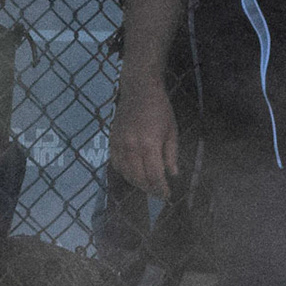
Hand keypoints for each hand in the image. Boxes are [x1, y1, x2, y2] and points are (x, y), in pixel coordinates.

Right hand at [111, 78, 179, 199]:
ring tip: (148, 186)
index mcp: (149, 144)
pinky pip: (116, 164)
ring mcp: (119, 144)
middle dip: (150, 189)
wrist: (139, 90)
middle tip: (159, 193)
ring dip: (137, 184)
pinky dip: (125, 173)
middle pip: (139, 178)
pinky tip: (134, 174)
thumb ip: (171, 155)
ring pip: (126, 174)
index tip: (167, 196)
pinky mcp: (112, 141)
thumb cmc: (160, 109)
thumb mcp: (172, 131)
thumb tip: (173, 174)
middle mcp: (131, 147)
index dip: (161, 189)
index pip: (154, 176)